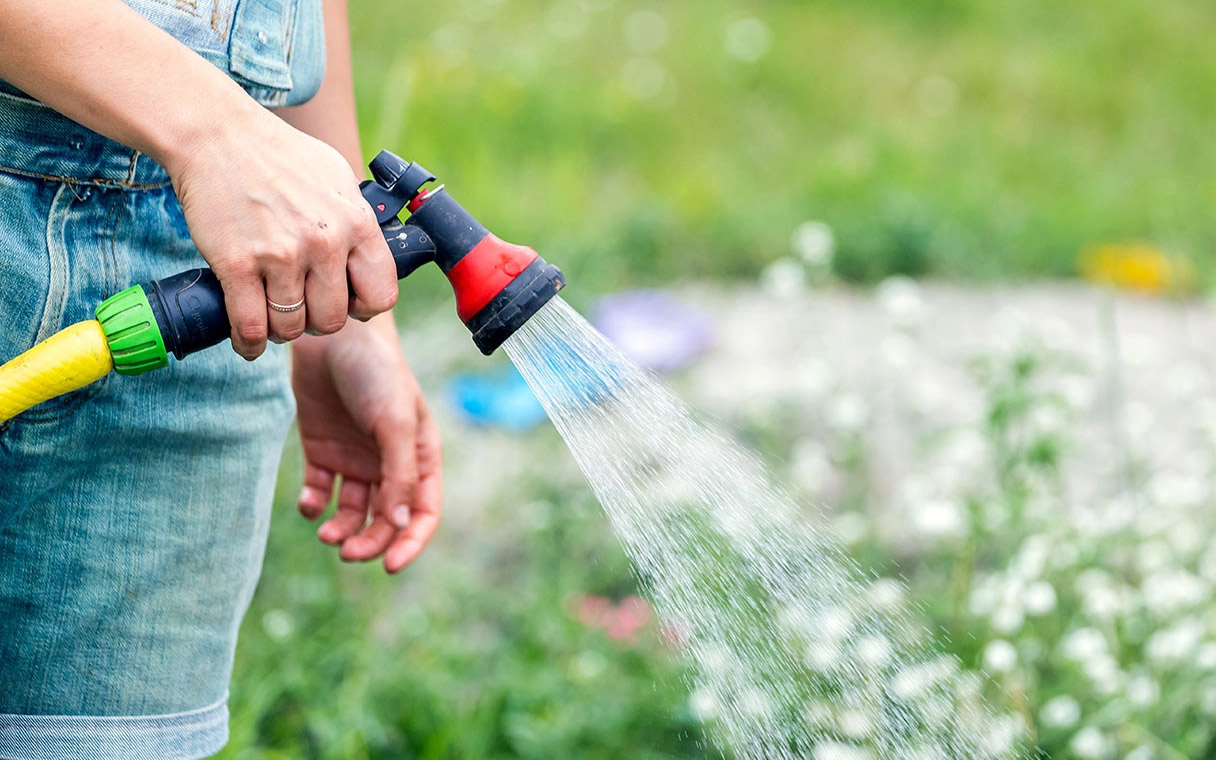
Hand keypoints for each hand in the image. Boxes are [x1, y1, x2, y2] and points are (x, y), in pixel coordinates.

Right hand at [167, 94, 398, 359]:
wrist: (217, 134)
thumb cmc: (277, 155)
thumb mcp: (336, 178)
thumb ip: (356, 220)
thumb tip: (367, 259)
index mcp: (356, 223)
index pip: (381, 295)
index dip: (362, 308)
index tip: (345, 303)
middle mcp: (324, 242)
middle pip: (332, 320)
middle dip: (316, 322)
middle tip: (300, 308)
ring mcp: (281, 255)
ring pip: (290, 327)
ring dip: (280, 329)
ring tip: (271, 314)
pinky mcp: (237, 265)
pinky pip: (250, 327)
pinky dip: (248, 342)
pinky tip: (247, 340)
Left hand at [291, 315, 442, 571]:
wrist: (330, 333)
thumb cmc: (375, 373)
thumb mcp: (395, 423)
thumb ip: (399, 475)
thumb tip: (401, 524)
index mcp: (420, 456)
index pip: (424, 512)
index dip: (411, 542)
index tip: (391, 566)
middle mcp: (389, 462)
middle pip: (386, 519)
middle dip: (369, 541)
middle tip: (346, 551)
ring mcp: (355, 457)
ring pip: (353, 512)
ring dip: (342, 530)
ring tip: (326, 534)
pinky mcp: (322, 449)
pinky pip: (320, 491)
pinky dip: (315, 505)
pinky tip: (310, 504)